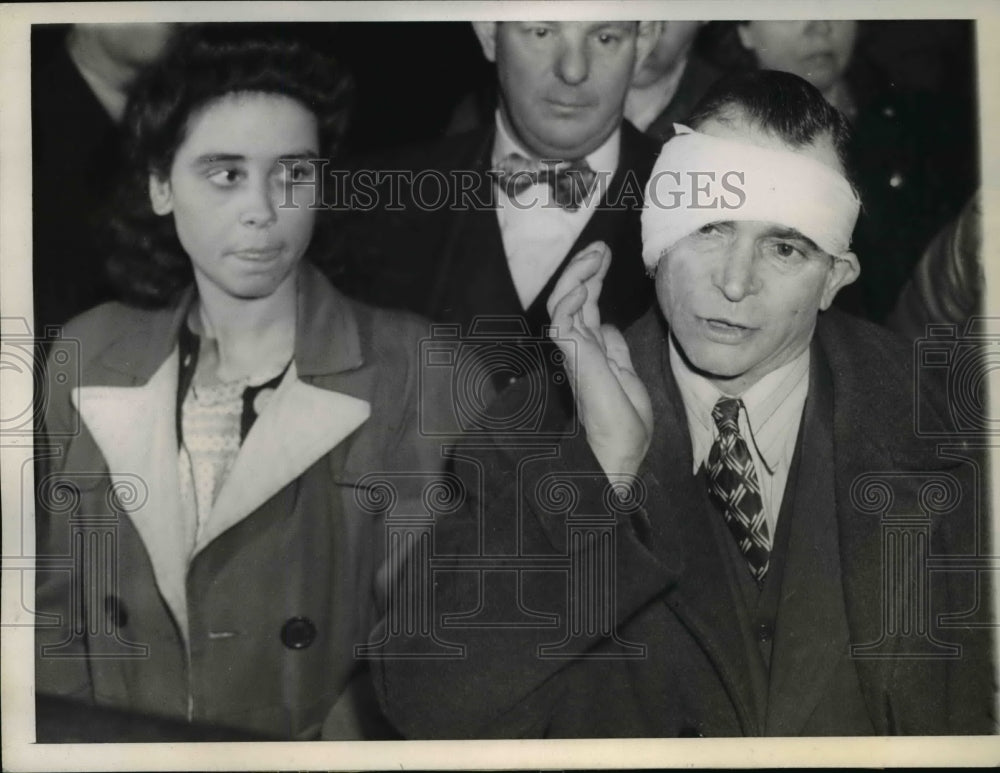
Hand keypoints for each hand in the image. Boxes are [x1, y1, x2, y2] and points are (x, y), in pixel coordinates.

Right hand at [547, 242, 653, 479]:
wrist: (619, 453)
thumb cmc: (624, 427)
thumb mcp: (628, 377)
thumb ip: (615, 350)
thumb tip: (606, 326)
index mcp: (590, 353)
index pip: (585, 308)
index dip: (592, 281)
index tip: (604, 258)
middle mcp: (577, 349)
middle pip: (573, 299)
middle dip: (584, 269)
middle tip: (599, 247)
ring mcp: (572, 352)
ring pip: (563, 302)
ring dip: (577, 275)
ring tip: (595, 254)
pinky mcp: (572, 357)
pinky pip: (561, 318)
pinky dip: (570, 296)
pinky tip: (585, 281)